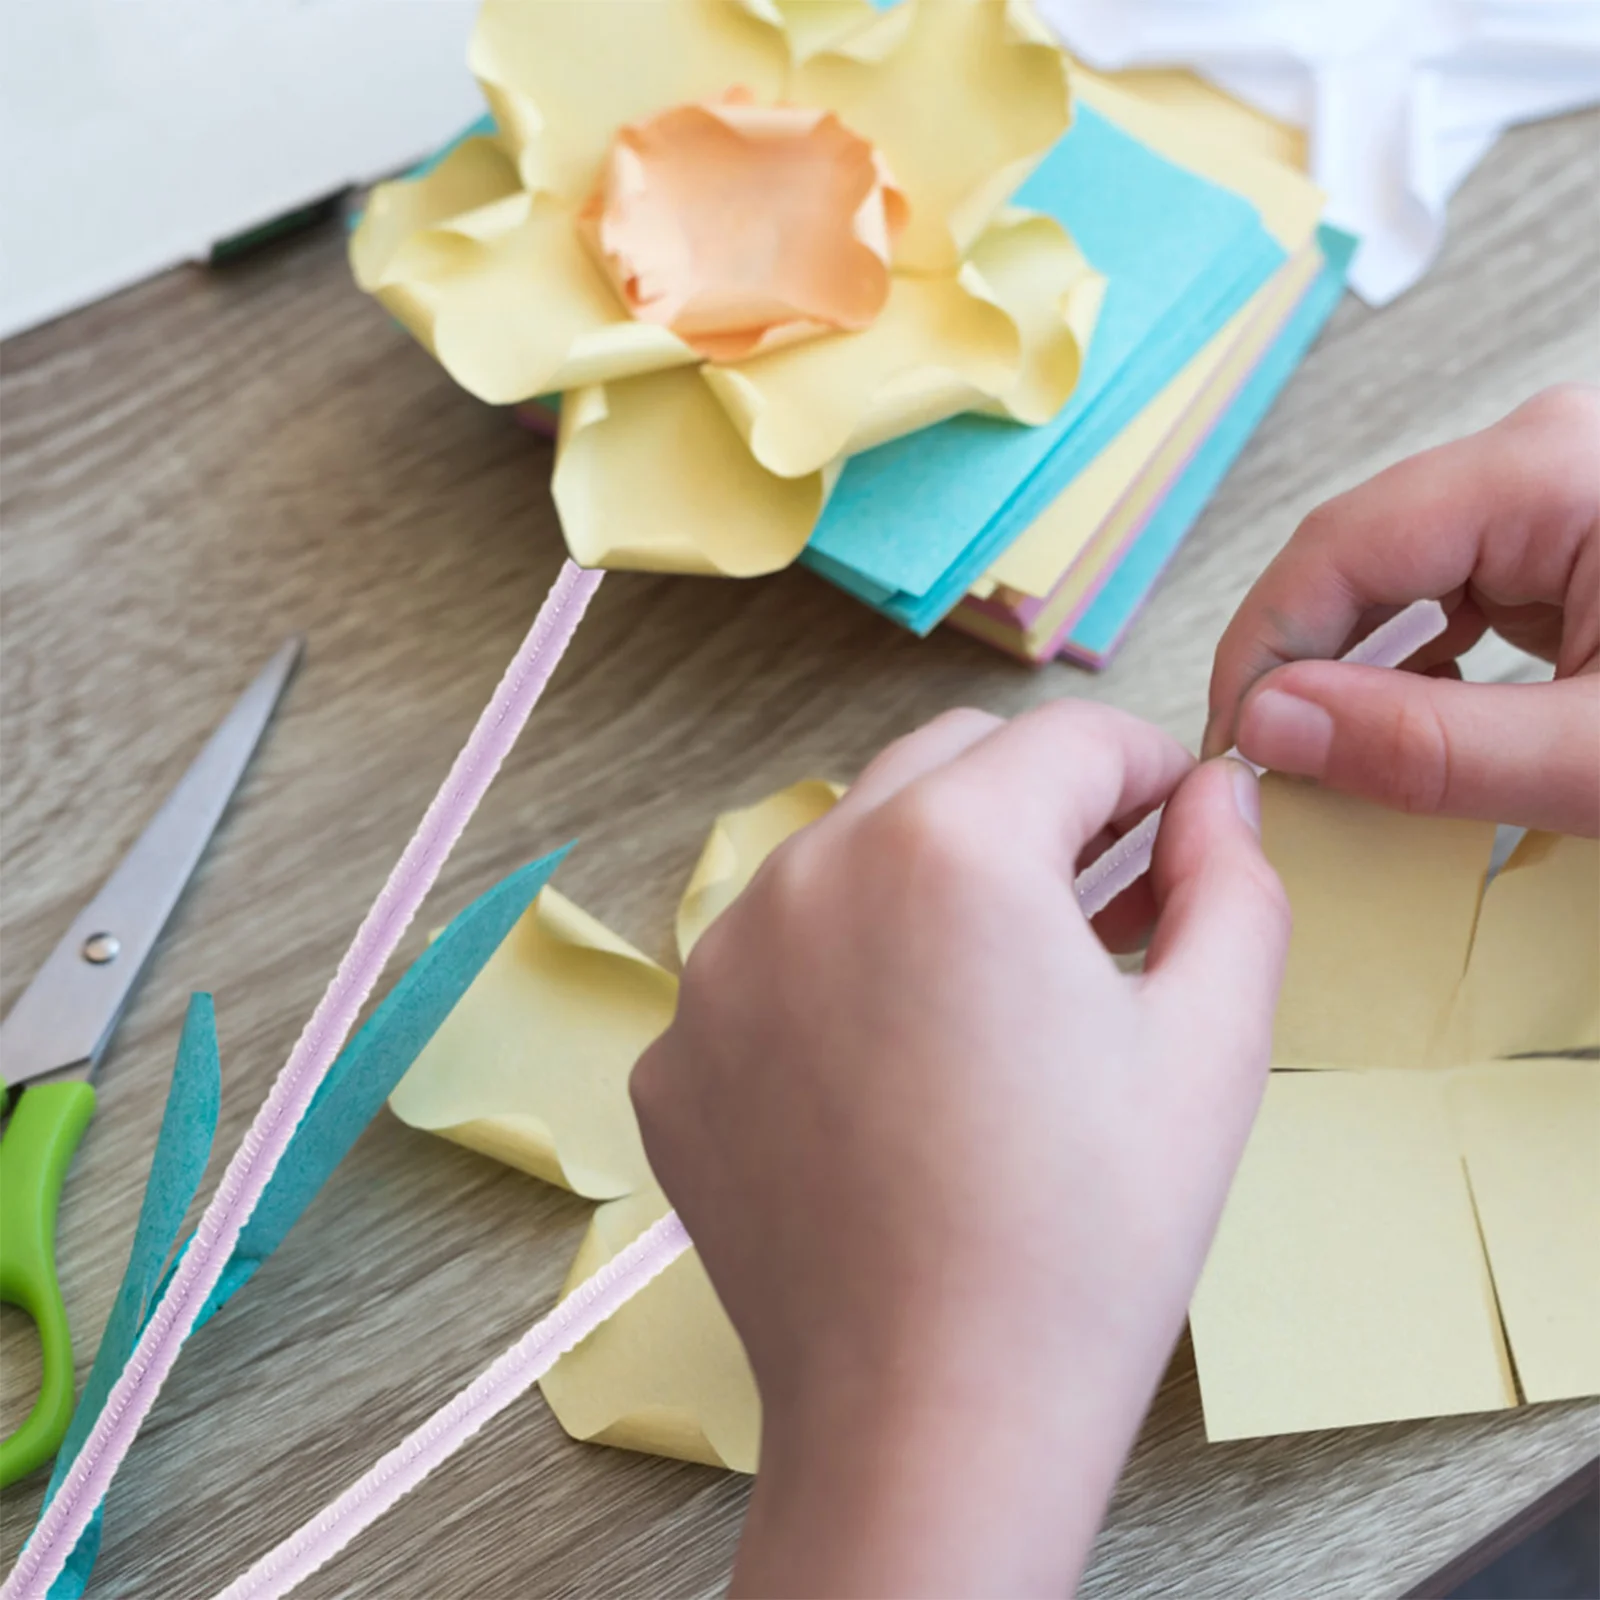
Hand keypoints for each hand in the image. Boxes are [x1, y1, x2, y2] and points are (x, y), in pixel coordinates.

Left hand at [630, 704, 1288, 1597]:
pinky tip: (892, 1075)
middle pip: (945, 767)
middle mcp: (809, 871)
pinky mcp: (675, 1048)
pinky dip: (837, 974)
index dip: (1143, 766)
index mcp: (947, 848)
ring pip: (846, 852)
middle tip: (1100, 897)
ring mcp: (719, 962)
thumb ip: (1231, 880)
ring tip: (994, 989)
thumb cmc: (1085, 1242)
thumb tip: (1213, 798)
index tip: (1174, 818)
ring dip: (927, 879)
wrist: (930, 1421)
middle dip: (1033, 804)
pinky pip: (770, 959)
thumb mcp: (1213, 1044)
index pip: (1065, 738)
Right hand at [1204, 385, 1599, 835]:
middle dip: (1298, 668)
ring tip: (1330, 764)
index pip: (1334, 549)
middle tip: (1274, 775)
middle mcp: (1536, 457)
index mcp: (1546, 471)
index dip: (1260, 656)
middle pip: (1352, 559)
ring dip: (1348, 673)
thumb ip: (1433, 744)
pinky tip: (1406, 729)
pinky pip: (1442, 594)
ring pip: (1389, 579)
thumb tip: (1269, 727)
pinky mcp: (1562, 538)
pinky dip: (1408, 669)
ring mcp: (1549, 494)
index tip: (1234, 756)